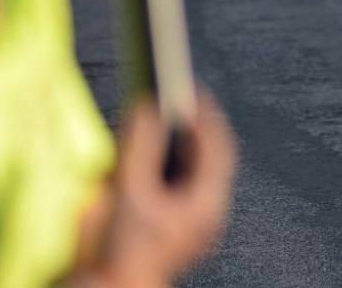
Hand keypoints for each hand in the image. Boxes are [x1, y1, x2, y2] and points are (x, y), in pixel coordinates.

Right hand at [91, 93, 235, 286]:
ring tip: (168, 116)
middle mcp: (210, 212)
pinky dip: (176, 162)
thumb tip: (146, 109)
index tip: (191, 89)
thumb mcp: (129, 190)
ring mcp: (198, 221)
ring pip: (201, 170)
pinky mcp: (183, 226)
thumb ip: (139, 146)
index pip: (218, 146)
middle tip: (179, 98)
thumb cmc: (122, 251)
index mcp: (207, 203)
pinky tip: (158, 151)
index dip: (205, 114)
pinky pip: (188, 184)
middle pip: (212, 156)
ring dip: (186, 143)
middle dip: (196, 126)